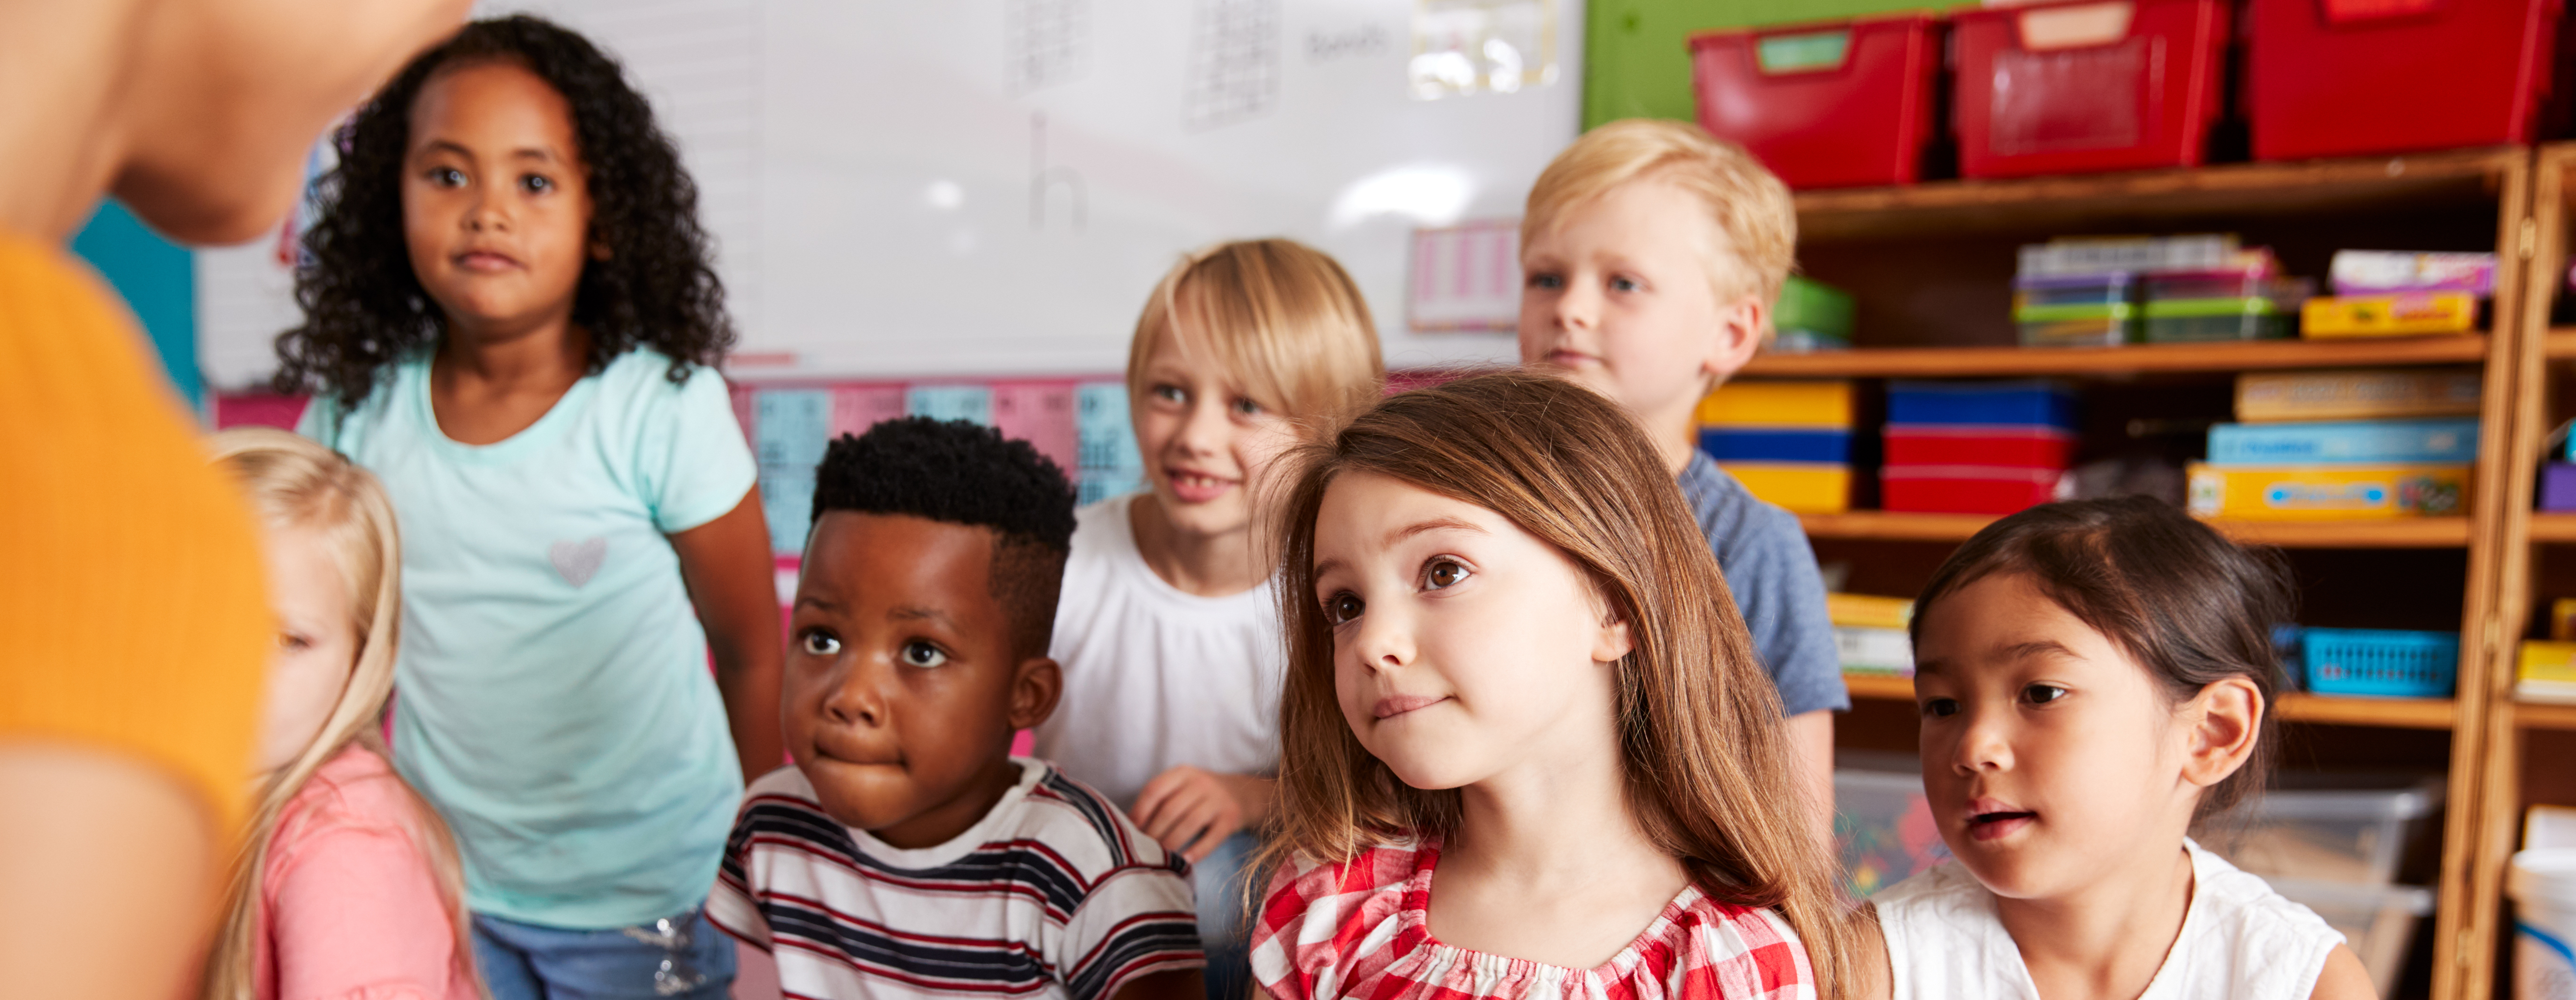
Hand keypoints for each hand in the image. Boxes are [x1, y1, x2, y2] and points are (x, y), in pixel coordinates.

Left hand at [1130, 765, 1272, 861]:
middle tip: (1142, 851)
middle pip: (1170, 809)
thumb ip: (1161, 800)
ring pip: (1188, 824)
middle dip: (1153, 833)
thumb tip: (1128, 825)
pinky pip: (1211, 837)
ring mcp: (1218, 799)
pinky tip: (1184, 861)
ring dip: (1171, 844)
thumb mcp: (1183, 787)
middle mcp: (1201, 782)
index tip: (1129, 831)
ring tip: (1159, 858)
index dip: (1139, 812)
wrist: (1244, 793)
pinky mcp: (1232, 817)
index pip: (1155, 790)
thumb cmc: (1202, 795)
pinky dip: (1196, 851)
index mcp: (1183, 773)